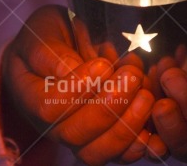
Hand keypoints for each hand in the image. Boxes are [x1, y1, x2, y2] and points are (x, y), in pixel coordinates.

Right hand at [0, 5, 155, 164]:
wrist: (57, 49)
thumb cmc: (47, 38)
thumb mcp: (42, 34)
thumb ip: (50, 53)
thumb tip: (71, 72)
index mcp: (32, 97)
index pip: (50, 107)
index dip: (78, 91)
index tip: (103, 65)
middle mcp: (52, 124)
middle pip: (75, 135)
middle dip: (108, 108)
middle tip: (131, 78)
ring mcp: (78, 136)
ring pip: (98, 151)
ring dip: (126, 126)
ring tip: (145, 95)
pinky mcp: (102, 138)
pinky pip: (119, 153)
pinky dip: (140, 143)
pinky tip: (154, 121)